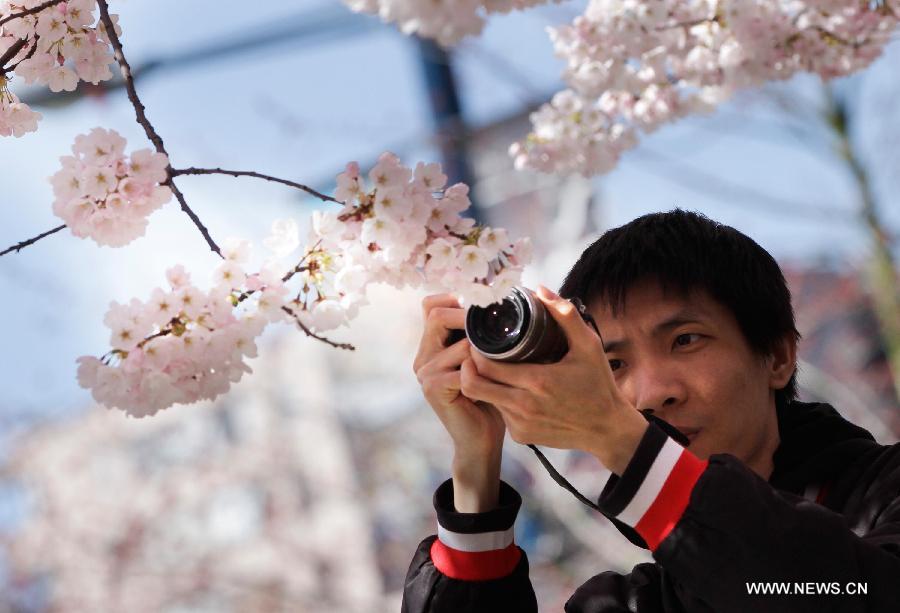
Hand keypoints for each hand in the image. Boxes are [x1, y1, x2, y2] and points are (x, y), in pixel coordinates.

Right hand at [413, 294, 505, 463]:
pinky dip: (482, 370)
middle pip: (436, 315)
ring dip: (485, 349)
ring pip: (458, 343)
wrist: (480, 439)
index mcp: (432, 345)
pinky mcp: (433, 388)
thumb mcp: (483, 360)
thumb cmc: (488, 397)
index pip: (430, 305)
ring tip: (503, 360)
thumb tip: (501, 303)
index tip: (482, 304)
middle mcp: (423, 356)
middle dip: (469, 316)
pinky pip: (462, 367)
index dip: (453, 299)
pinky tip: (495, 378)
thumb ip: (481, 336)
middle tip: (496, 326)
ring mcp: (425, 372)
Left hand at [460, 285, 647, 474]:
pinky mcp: (522, 436)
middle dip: (468, 367)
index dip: (474, 351)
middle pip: (473, 385)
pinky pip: (500, 414)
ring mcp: (521, 424)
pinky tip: (513, 391)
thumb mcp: (588, 345)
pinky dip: (501, 401)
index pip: (485, 366)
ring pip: (485, 400)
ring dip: (485, 384)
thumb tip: (540, 289)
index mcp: (537, 381)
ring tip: (495, 369)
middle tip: (475, 354)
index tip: (477, 340)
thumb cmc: (599, 384)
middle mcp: (524, 406)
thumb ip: (565, 315)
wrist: (607, 428)